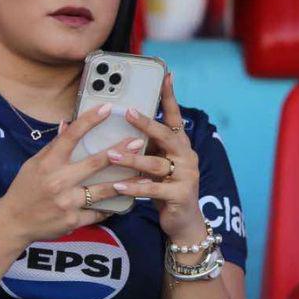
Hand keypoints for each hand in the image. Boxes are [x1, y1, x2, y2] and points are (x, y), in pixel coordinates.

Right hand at [0, 103, 142, 244]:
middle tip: (137, 142)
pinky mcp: (73, 220)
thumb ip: (54, 146)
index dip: (90, 120)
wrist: (14, 222)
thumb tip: (67, 124)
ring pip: (103, 190)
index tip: (107, 108)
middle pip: (95, 163)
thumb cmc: (25, 189)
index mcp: (48, 163)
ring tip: (145, 177)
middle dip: (118, 152)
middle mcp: (59, 181)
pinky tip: (125, 202)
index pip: (71, 136)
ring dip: (126, 183)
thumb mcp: (34, 164)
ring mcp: (67, 201)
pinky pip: (98, 212)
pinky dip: (110, 207)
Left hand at [109, 71, 205, 246]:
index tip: (165, 75)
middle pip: (166, 136)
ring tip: (112, 154)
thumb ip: (146, 148)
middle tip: (127, 112)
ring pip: (156, 164)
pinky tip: (119, 185)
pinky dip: (135, 187)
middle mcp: (186, 157)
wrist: (183, 223)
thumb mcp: (156, 165)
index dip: (170, 97)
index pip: (174, 117)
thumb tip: (119, 130)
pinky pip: (154, 189)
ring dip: (133, 159)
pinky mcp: (180, 195)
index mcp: (180, 146)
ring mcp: (186, 176)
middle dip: (147, 124)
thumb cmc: (165, 190)